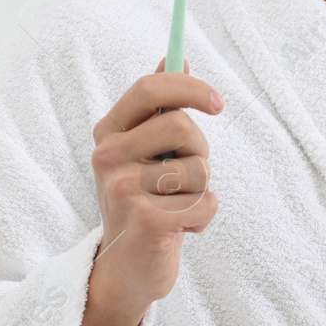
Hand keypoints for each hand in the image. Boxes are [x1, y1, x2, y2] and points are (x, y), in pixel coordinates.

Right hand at [72, 60, 222, 325]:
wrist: (127, 267)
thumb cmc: (143, 199)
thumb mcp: (143, 151)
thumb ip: (158, 107)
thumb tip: (175, 58)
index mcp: (108, 132)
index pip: (150, 89)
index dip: (190, 88)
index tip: (218, 104)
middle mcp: (108, 158)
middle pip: (181, 127)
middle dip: (199, 151)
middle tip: (186, 175)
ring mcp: (124, 191)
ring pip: (198, 168)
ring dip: (201, 188)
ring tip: (177, 204)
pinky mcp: (148, 222)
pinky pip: (206, 203)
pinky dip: (204, 216)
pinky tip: (181, 228)